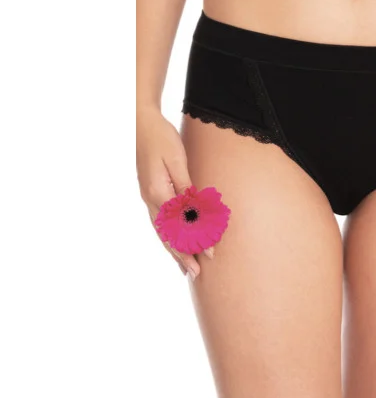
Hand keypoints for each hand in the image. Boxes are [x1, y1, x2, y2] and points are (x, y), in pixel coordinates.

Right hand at [136, 106, 210, 280]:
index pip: (179, 226)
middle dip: (182, 255)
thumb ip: (185, 187)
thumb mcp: (177, 161)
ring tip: (186, 267)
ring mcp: (148, 197)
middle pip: (168, 234)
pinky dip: (168, 236)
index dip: (195, 242)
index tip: (211, 254)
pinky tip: (175, 243)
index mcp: (158, 193)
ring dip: (174, 249)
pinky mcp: (150, 193)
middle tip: (196, 274)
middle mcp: (151, 199)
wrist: (141, 123)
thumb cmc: (163, 139)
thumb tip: (195, 211)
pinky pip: (160, 221)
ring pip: (162, 231)